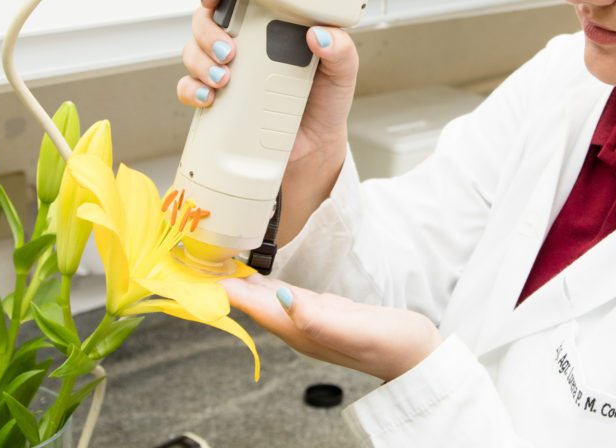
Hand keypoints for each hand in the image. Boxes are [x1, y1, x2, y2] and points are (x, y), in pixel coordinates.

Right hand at [177, 0, 359, 240]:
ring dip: (200, 60)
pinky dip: (191, 90)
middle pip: (206, 22)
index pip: (237, 0)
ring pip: (192, 52)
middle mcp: (244, 47)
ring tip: (222, 77)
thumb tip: (321, 34)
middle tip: (229, 50)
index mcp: (270, 29)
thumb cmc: (325, 103)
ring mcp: (226, 74)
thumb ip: (341, 50)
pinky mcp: (216, 102)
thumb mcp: (341, 73)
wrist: (314, 149)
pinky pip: (188, 88)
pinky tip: (208, 97)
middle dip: (208, 31)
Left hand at [220, 274, 442, 381]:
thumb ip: (320, 317)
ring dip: (241, 283)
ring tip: (219, 264)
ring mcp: (311, 320)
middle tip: (198, 259)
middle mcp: (300, 327)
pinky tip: (260, 276)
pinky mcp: (324, 311)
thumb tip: (284, 298)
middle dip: (224, 284)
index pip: (252, 307)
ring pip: (265, 299)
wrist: (418, 356)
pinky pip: (284, 296)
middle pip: (251, 304)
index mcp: (302, 330)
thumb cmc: (393, 345)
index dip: (224, 290)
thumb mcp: (358, 329)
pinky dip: (265, 284)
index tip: (197, 272)